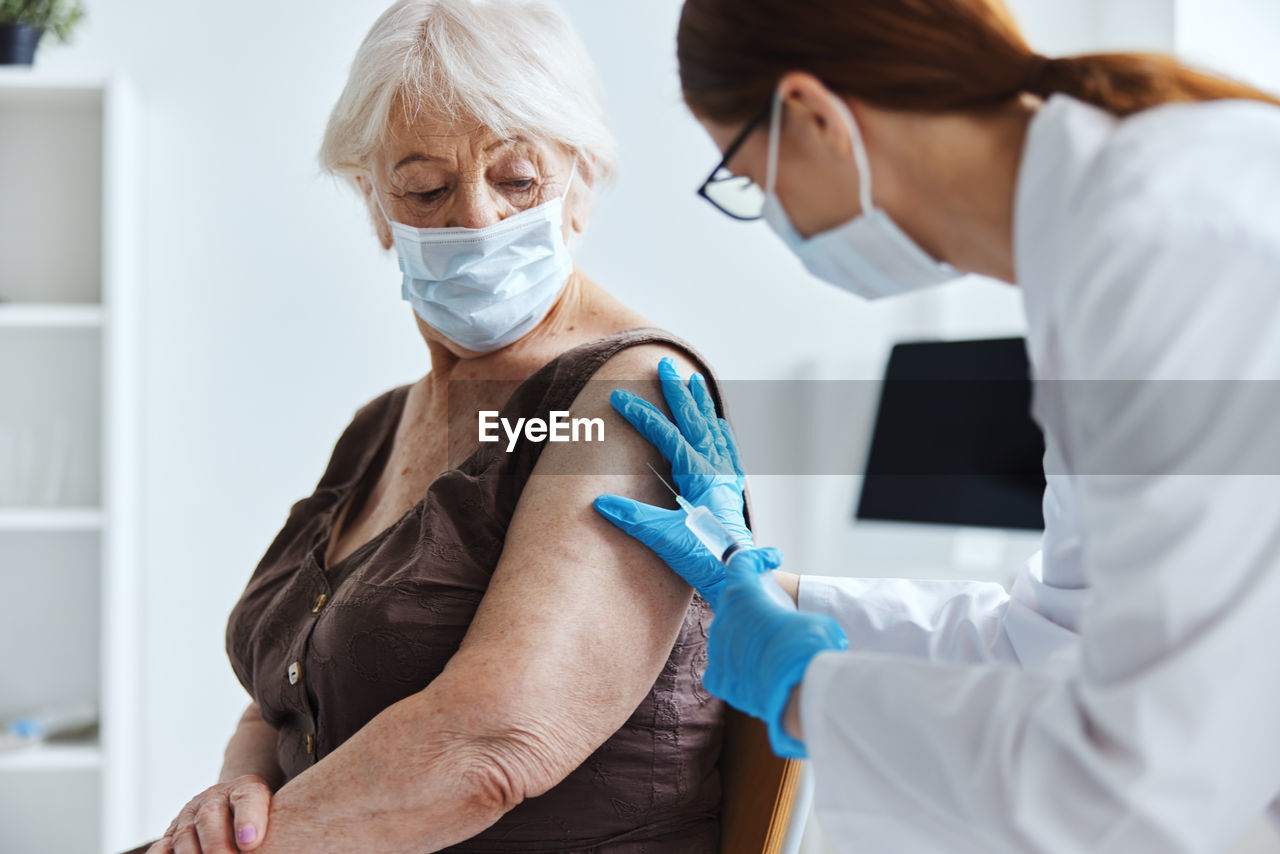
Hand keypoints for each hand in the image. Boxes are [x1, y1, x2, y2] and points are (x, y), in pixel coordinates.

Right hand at [147, 775, 271, 853]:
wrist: (235, 802)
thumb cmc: (261, 816)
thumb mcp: (274, 813)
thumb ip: (270, 825)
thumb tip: (257, 838)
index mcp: (247, 789)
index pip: (248, 797)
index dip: (248, 818)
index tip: (251, 841)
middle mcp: (215, 798)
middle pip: (211, 817)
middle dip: (217, 844)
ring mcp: (190, 814)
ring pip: (185, 834)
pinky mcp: (172, 833)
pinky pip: (161, 847)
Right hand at [594, 358, 750, 606]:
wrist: (737, 577)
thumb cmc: (704, 559)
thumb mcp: (663, 538)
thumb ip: (632, 518)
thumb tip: (599, 503)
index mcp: (699, 475)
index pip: (667, 435)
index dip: (642, 414)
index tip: (620, 397)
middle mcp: (716, 470)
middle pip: (695, 421)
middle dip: (678, 392)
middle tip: (667, 365)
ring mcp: (725, 478)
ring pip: (712, 430)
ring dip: (701, 405)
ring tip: (694, 381)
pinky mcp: (729, 490)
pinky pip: (725, 449)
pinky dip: (719, 431)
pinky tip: (718, 424)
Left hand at [704, 547, 847, 758]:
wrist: (798, 690)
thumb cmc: (808, 646)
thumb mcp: (814, 621)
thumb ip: (796, 618)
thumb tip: (800, 633)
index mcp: (742, 594)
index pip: (742, 564)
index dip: (759, 559)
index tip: (774, 559)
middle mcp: (723, 619)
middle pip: (734, 602)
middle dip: (753, 602)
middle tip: (774, 609)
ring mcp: (717, 649)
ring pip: (729, 634)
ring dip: (747, 635)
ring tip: (771, 643)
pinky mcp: (718, 677)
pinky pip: (725, 664)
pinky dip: (740, 663)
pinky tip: (759, 668)